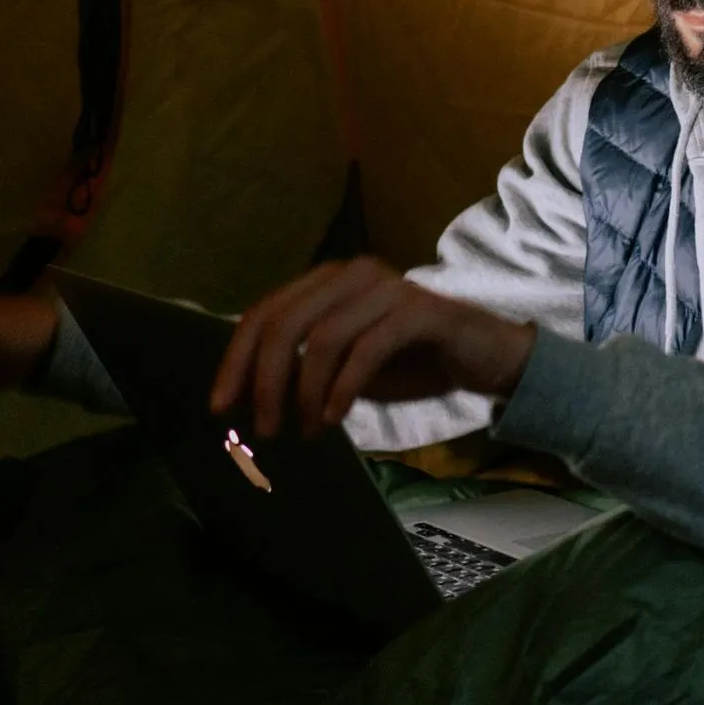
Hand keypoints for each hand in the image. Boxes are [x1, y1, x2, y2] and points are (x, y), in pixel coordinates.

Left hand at [210, 257, 537, 439]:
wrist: (484, 358)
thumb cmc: (412, 361)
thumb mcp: (345, 369)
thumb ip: (303, 370)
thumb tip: (247, 398)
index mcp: (328, 280)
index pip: (264, 313)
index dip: (236, 361)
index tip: (220, 408)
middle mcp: (353, 273)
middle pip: (284, 323)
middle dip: (265, 382)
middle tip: (263, 430)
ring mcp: (388, 287)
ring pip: (322, 337)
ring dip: (305, 391)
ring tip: (305, 431)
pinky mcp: (420, 310)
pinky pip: (367, 349)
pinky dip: (344, 388)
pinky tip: (335, 418)